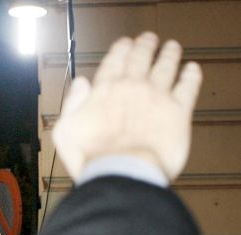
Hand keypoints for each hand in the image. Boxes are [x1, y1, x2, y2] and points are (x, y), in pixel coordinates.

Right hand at [52, 32, 202, 181]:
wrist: (121, 172)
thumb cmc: (90, 157)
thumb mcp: (65, 131)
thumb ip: (72, 104)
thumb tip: (80, 83)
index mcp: (104, 91)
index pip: (114, 62)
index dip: (120, 50)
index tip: (125, 43)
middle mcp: (131, 87)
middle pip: (140, 58)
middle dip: (145, 46)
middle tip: (149, 39)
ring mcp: (156, 97)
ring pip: (165, 66)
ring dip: (169, 54)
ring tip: (171, 47)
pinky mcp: (178, 111)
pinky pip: (188, 87)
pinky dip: (191, 75)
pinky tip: (192, 69)